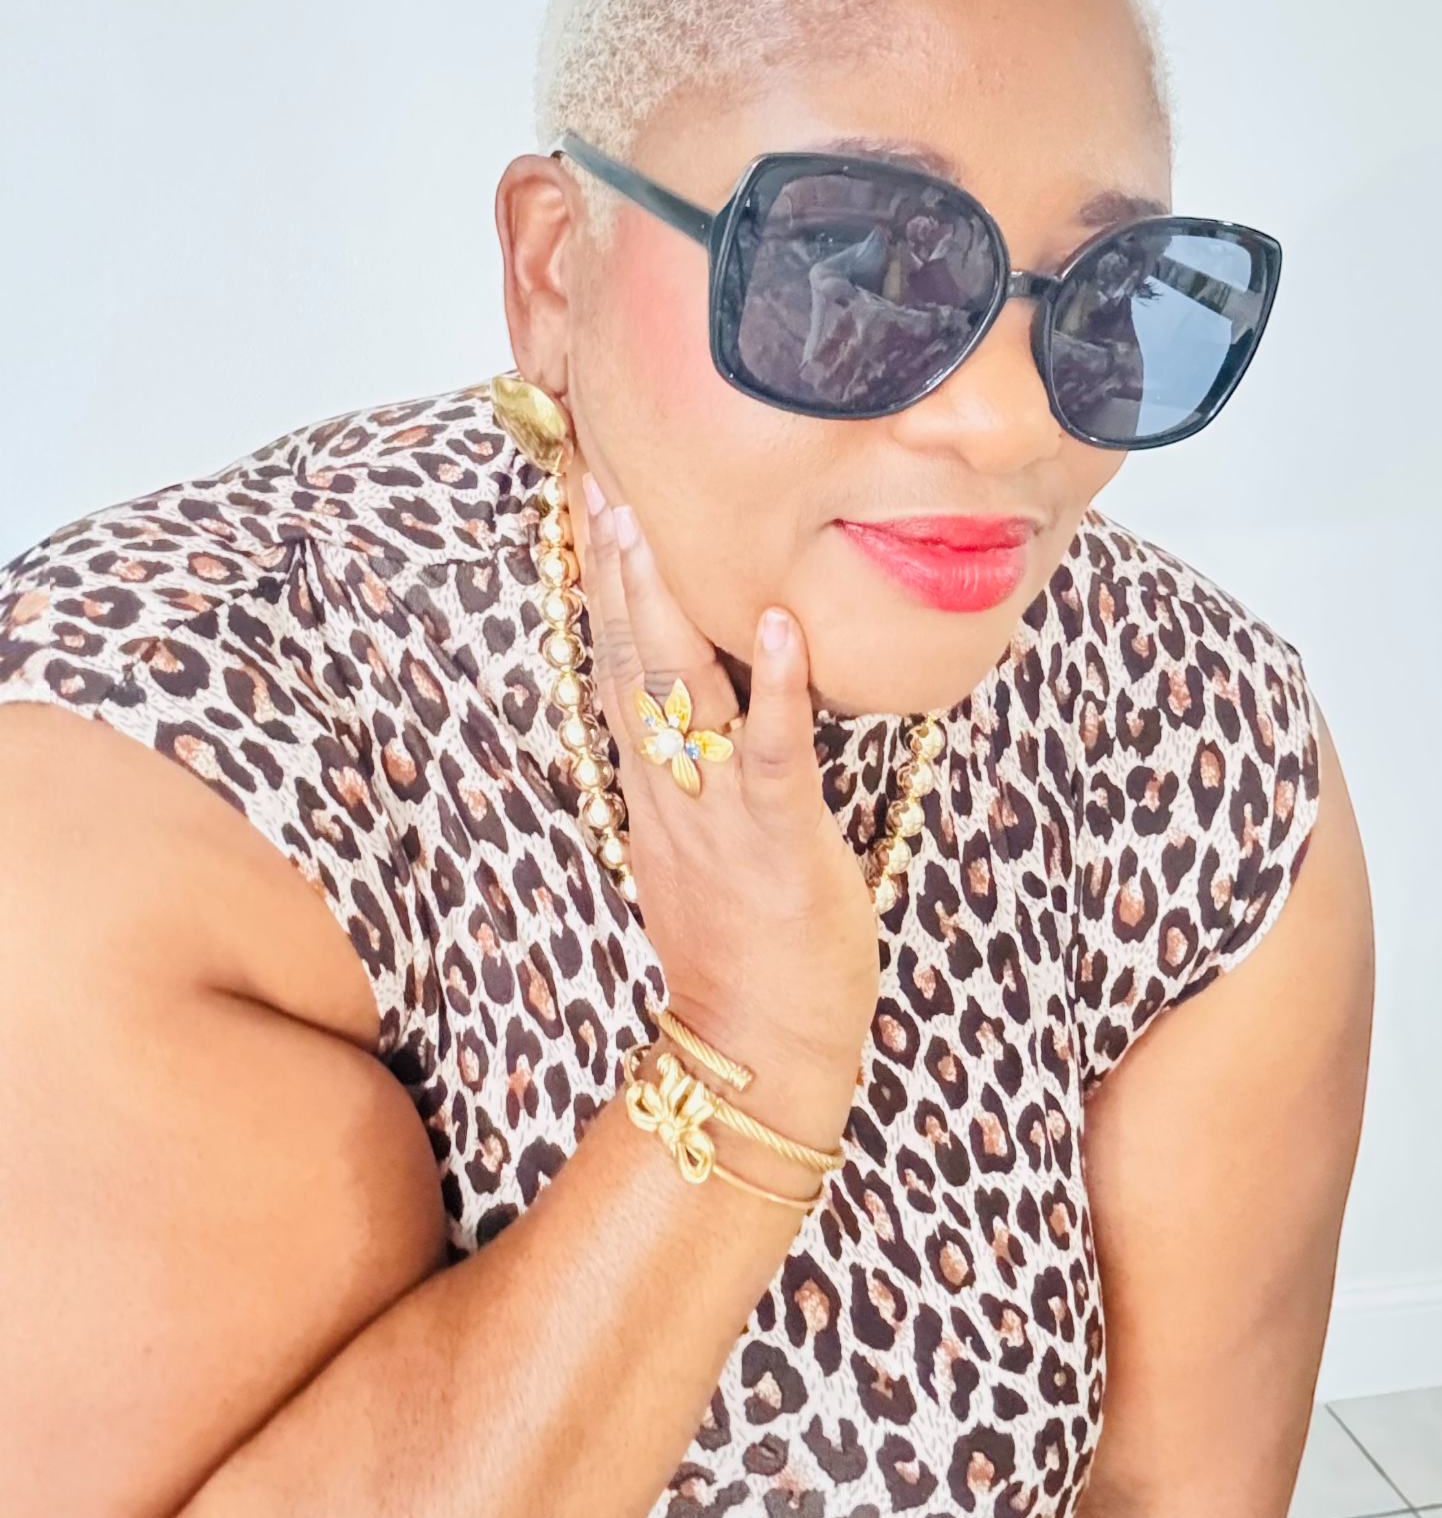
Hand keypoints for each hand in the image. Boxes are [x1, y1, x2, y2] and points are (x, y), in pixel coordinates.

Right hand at [575, 473, 878, 1150]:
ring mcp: (718, 809)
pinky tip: (776, 625)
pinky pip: (772, 755)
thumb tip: (690, 693)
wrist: (756, 1046)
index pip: (613, 655)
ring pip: (677, 693)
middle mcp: (671, 783)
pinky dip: (773, 690)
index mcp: (654, 778)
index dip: (598, 573)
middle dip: (610, 561)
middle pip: (626, 656)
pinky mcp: (778, 839)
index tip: (586, 493)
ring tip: (648, 523)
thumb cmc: (739, 938)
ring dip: (661, 605)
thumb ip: (684, 762)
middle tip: (593, 470)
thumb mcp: (691, 838)